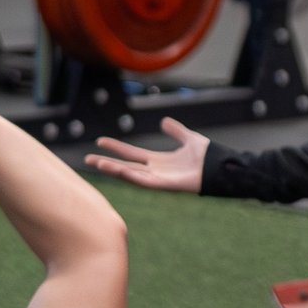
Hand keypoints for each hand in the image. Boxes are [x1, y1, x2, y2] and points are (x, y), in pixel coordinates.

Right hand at [85, 118, 210, 192]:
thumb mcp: (188, 139)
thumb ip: (176, 131)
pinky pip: (145, 181)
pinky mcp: (166, 185)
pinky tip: (119, 170)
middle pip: (125, 165)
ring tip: (97, 164)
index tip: (101, 142)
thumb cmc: (207, 157)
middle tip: (87, 159)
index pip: (132, 154)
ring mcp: (159, 179)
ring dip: (114, 169)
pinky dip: (131, 176)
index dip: (117, 148)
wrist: (219, 167)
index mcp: (159, 161)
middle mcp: (155, 171)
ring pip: (131, 174)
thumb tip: (164, 122)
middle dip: (107, 163)